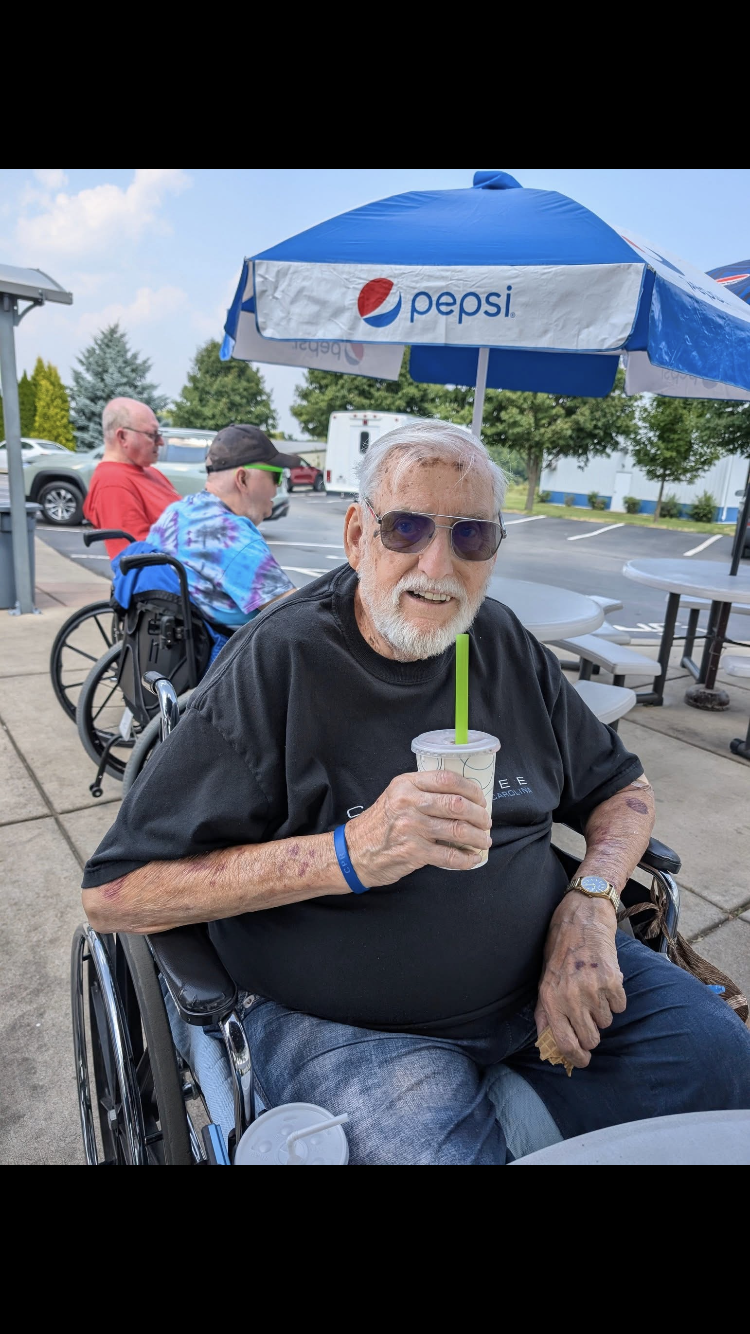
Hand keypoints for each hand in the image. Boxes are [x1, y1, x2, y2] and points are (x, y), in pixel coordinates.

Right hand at [344, 770, 491, 886]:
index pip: (447, 779)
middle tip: (486, 821)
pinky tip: (473, 857)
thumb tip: (463, 797)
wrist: (354, 851)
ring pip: (458, 830)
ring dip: (478, 837)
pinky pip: (449, 855)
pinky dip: (466, 858)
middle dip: (480, 814)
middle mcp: (408, 803)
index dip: (471, 789)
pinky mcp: (414, 852)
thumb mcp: (396, 796)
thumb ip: (422, 792)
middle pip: (457, 804)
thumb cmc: (380, 824)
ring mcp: (411, 828)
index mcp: (406, 785)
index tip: (481, 798)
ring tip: (484, 839)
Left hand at [535, 892, 625, 1068]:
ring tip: (594, 989)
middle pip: (591, 1038)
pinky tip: (606, 981)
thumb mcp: (544, 980)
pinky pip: (620, 1006)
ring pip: (607, 1022)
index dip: (576, 1058)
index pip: (565, 1043)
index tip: (583, 1060)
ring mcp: (592, 989)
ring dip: (603, 1011)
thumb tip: (546, 1042)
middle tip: (589, 1017)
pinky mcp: (612, 980)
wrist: (581, 919)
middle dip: (592, 1033)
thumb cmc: (560, 950)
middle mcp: (570, 997)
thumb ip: (544, 1012)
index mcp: (550, 999)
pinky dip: (616, 998)